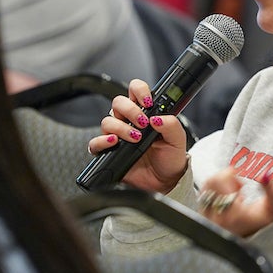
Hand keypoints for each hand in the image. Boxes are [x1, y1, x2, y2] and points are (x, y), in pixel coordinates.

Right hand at [87, 78, 187, 193]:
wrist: (164, 182)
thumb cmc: (170, 158)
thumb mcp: (177, 140)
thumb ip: (171, 125)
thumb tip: (157, 117)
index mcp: (145, 113)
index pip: (136, 90)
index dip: (139, 90)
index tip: (148, 101)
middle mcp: (129, 121)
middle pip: (118, 103)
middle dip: (131, 110)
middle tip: (143, 123)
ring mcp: (118, 136)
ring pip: (107, 121)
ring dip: (121, 127)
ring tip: (136, 138)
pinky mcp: (109, 152)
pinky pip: (95, 143)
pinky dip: (102, 141)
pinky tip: (114, 142)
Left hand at [198, 167, 272, 236]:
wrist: (261, 246)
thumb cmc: (269, 226)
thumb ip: (272, 190)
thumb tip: (266, 174)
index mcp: (233, 214)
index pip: (220, 180)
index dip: (232, 175)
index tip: (242, 183)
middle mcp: (217, 218)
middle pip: (210, 182)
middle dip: (225, 179)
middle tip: (238, 187)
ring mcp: (209, 221)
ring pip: (206, 190)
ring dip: (219, 187)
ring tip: (233, 195)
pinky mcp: (206, 222)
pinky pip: (203, 199)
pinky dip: (214, 195)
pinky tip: (227, 202)